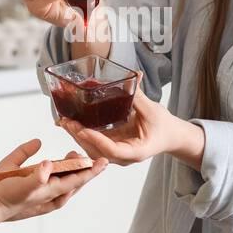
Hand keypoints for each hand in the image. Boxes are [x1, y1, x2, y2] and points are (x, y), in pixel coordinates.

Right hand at [0, 140, 107, 220]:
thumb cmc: (5, 197)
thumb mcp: (21, 186)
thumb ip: (35, 177)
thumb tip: (47, 164)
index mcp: (51, 191)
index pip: (78, 179)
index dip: (92, 170)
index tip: (104, 161)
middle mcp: (51, 193)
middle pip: (75, 180)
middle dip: (83, 167)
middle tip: (88, 154)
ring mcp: (44, 192)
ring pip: (65, 180)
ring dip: (71, 168)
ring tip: (73, 155)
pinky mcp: (35, 190)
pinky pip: (52, 180)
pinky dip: (57, 171)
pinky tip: (52, 164)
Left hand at [59, 72, 204, 168]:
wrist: (169, 136)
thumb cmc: (164, 126)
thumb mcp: (153, 110)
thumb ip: (139, 95)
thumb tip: (133, 75)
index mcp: (136, 152)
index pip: (112, 150)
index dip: (96, 140)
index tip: (83, 129)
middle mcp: (124, 157)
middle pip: (97, 152)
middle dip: (79, 137)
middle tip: (66, 122)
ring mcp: (116, 154)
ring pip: (92, 150)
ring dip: (77, 136)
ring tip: (63, 121)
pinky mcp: (112, 147)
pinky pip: (94, 144)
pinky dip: (81, 134)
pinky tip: (69, 124)